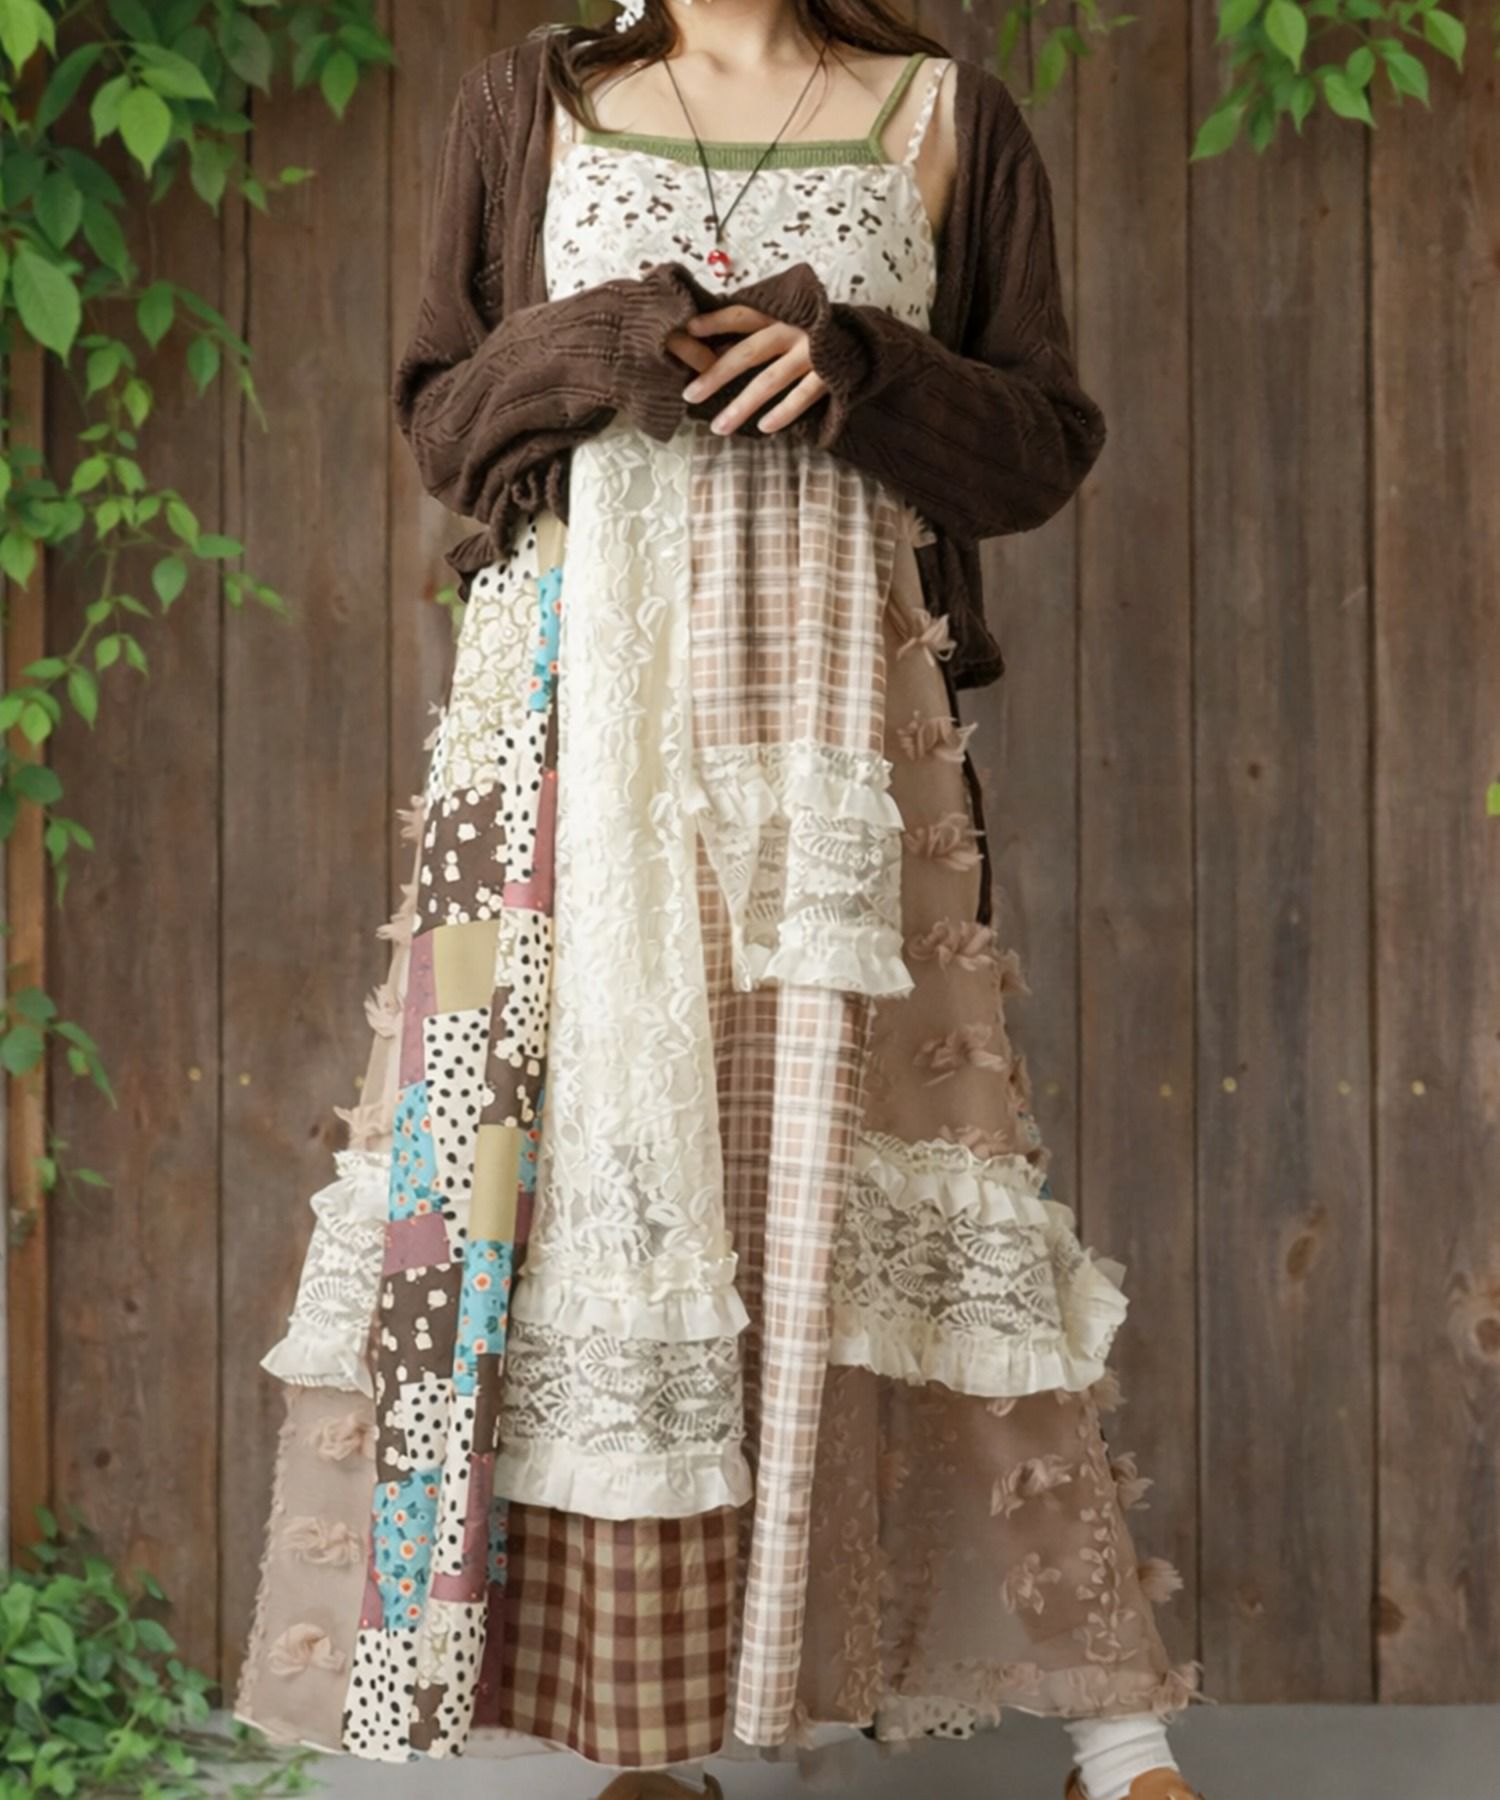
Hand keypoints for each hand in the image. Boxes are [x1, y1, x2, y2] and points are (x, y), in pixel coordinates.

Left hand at [676, 305, 828, 434]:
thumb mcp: (790, 319)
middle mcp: (794, 330)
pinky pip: (803, 397)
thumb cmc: (816, 331)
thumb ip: (761, 329)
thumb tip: (715, 347)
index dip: (716, 321)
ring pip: (770, 380)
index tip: (688, 331)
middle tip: (690, 394)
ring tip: (719, 427)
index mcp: (781, 313)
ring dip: (742, 405)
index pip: (742, 316)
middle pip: (749, 352)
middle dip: (717, 374)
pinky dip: (783, 413)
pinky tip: (763, 428)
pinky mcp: (830, 374)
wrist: (866, 338)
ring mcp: (812, 353)